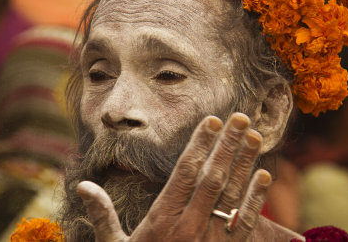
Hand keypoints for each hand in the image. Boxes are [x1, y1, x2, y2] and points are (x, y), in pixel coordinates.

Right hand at [78, 113, 270, 240]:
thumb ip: (102, 215)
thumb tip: (83, 186)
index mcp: (163, 221)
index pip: (185, 173)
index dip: (199, 144)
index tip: (212, 121)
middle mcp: (190, 227)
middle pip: (212, 178)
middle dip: (227, 145)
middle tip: (239, 117)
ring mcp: (212, 240)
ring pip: (232, 195)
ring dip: (244, 164)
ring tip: (253, 135)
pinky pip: (247, 223)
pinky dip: (256, 198)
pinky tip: (264, 175)